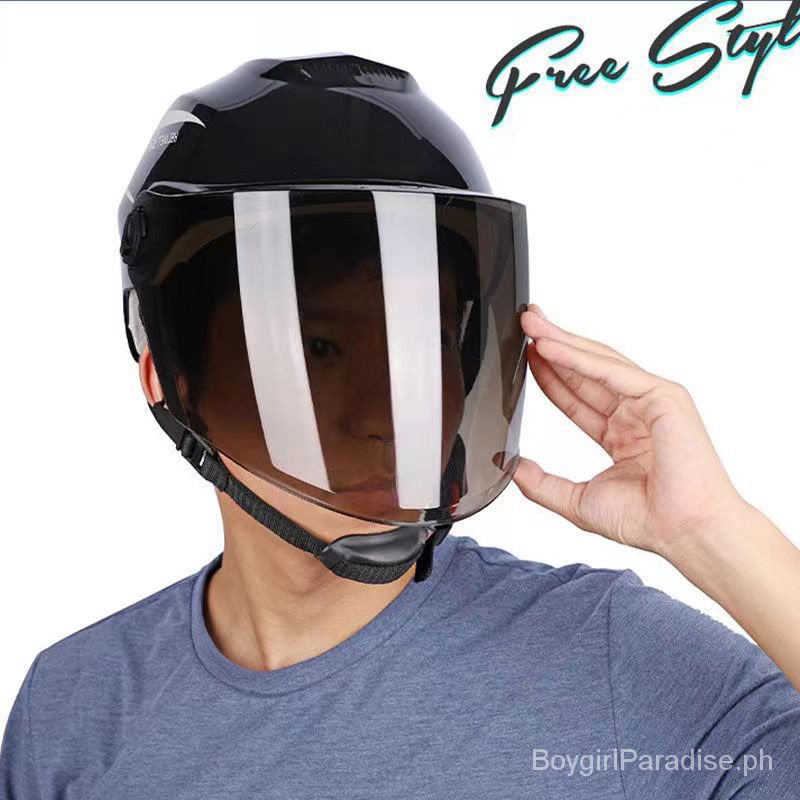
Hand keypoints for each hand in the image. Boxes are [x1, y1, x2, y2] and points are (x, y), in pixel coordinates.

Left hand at [511, 304, 747, 558]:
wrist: (684, 533)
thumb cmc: (648, 521)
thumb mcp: (577, 501)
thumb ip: (541, 484)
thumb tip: (510, 467)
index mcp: (623, 434)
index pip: (578, 396)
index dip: (551, 375)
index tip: (525, 358)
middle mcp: (637, 413)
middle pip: (586, 370)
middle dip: (553, 345)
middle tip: (525, 323)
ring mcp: (652, 401)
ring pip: (598, 363)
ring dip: (562, 341)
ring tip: (531, 324)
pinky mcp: (663, 397)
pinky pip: (611, 372)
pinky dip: (577, 358)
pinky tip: (549, 347)